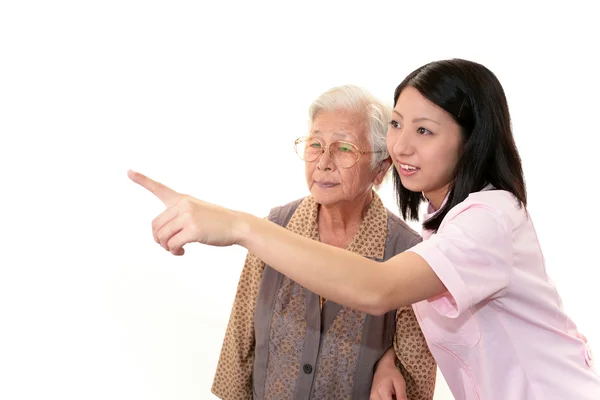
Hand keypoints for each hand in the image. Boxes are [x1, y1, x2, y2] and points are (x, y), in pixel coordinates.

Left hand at [127, 170, 243, 254]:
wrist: (237, 224)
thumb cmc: (217, 222)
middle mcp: (183, 205)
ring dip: (167, 247)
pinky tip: (183, 252)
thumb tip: (163, 240)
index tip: (129, 171)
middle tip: (170, 245)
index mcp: (182, 199)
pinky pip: (172, 244)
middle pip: (155, 225)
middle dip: (159, 239)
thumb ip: (179, 219)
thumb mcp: (197, 212)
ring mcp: (188, 216)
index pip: (159, 188)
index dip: (142, 180)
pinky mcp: (193, 229)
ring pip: (162, 236)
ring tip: (177, 249)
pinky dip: (174, 251)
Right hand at [370, 352, 406, 399]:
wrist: (382, 366)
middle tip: (397, 394)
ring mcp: (372, 397)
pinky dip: (387, 399)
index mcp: (382, 392)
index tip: (402, 397)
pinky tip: (390, 395)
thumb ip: (402, 396)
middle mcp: (374, 396)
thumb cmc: (391, 373)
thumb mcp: (400, 383)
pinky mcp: (372, 397)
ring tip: (394, 394)